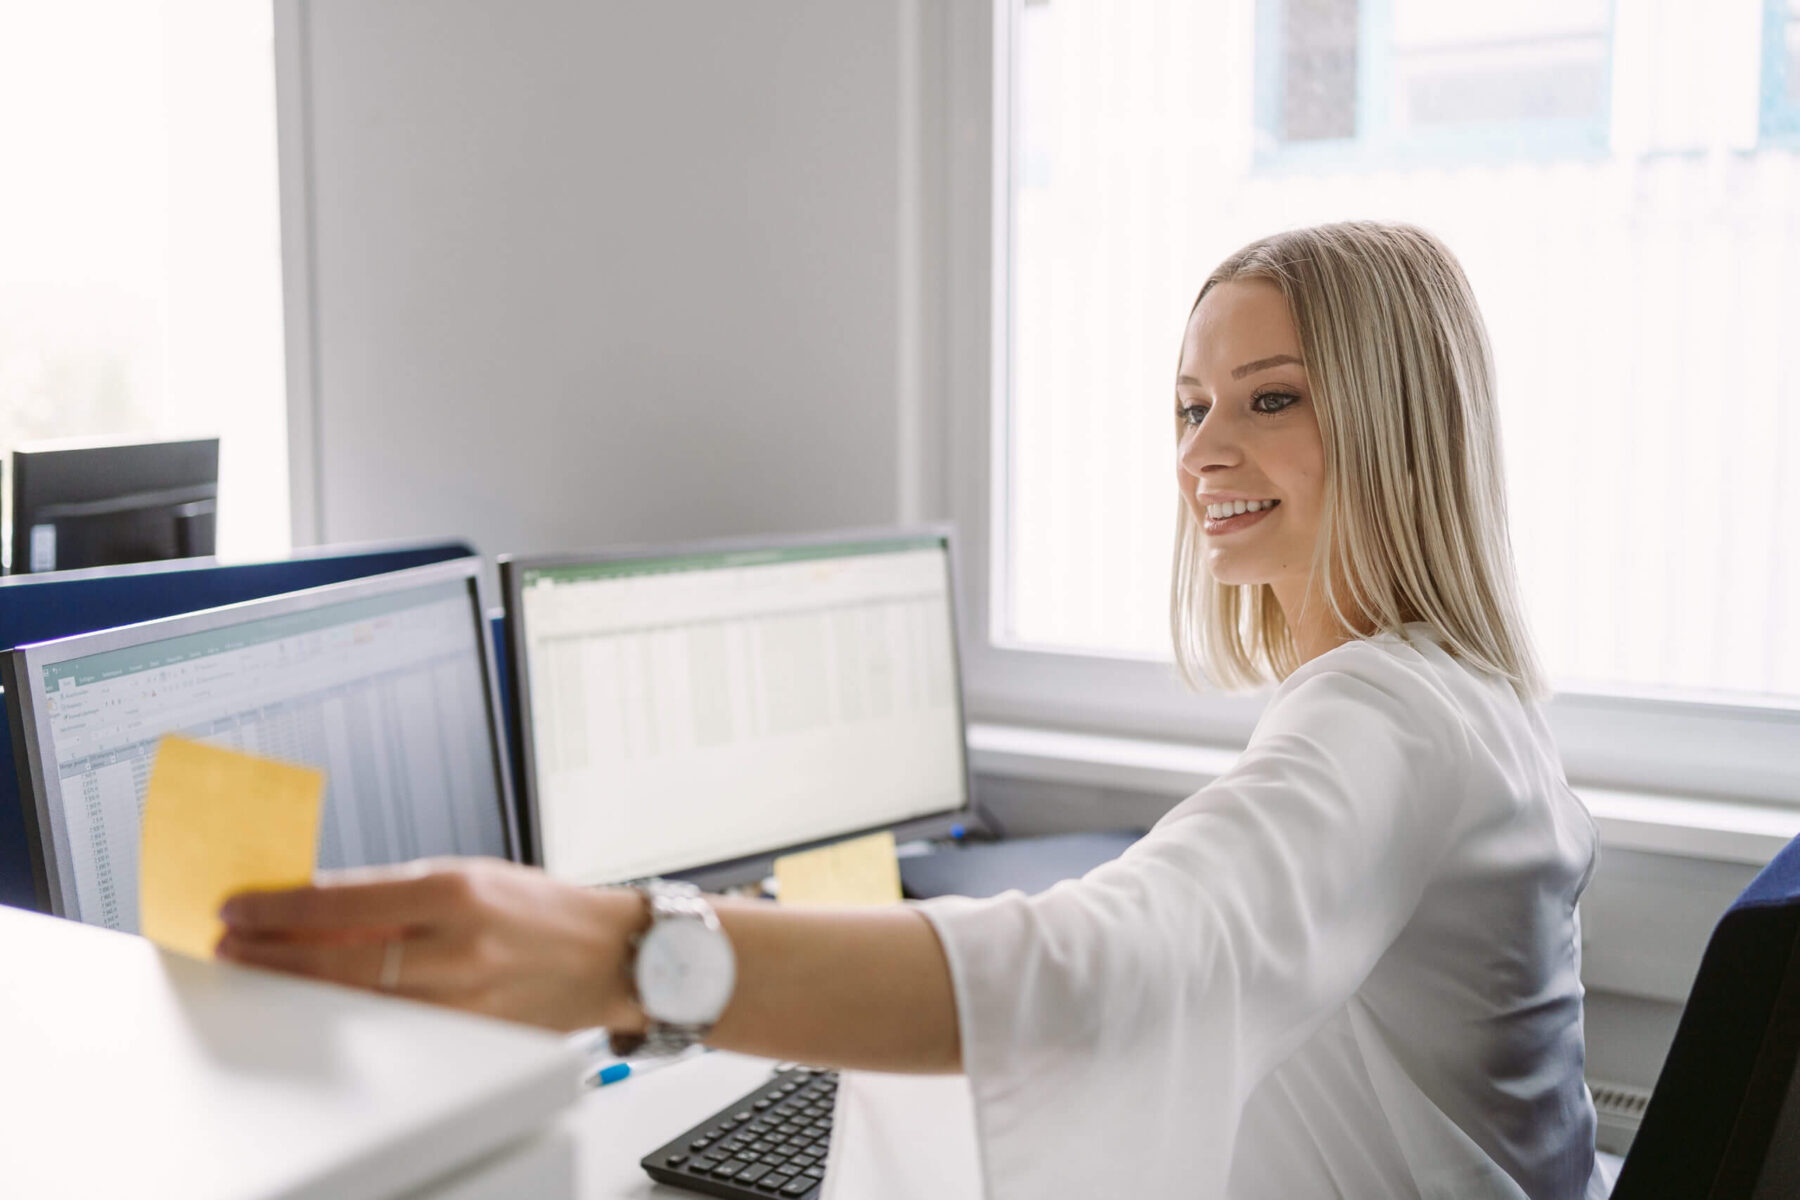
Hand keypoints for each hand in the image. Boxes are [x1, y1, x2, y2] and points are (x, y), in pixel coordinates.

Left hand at [216, 857, 649, 1032]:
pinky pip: (397, 1028)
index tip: (240, 908)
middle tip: (233, 946)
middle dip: (273, 954)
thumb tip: (316, 903)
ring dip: (301, 987)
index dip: (280, 909)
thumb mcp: (470, 877)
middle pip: (338, 960)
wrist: (611, 954)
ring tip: (263, 973)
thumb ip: (396, 892)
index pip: (342, 901)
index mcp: (455, 890)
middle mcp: (457, 945)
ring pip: (360, 1002)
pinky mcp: (471, 1037)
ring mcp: (464, 997)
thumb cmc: (542, 911)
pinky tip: (327, 1006)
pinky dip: (354, 1016)